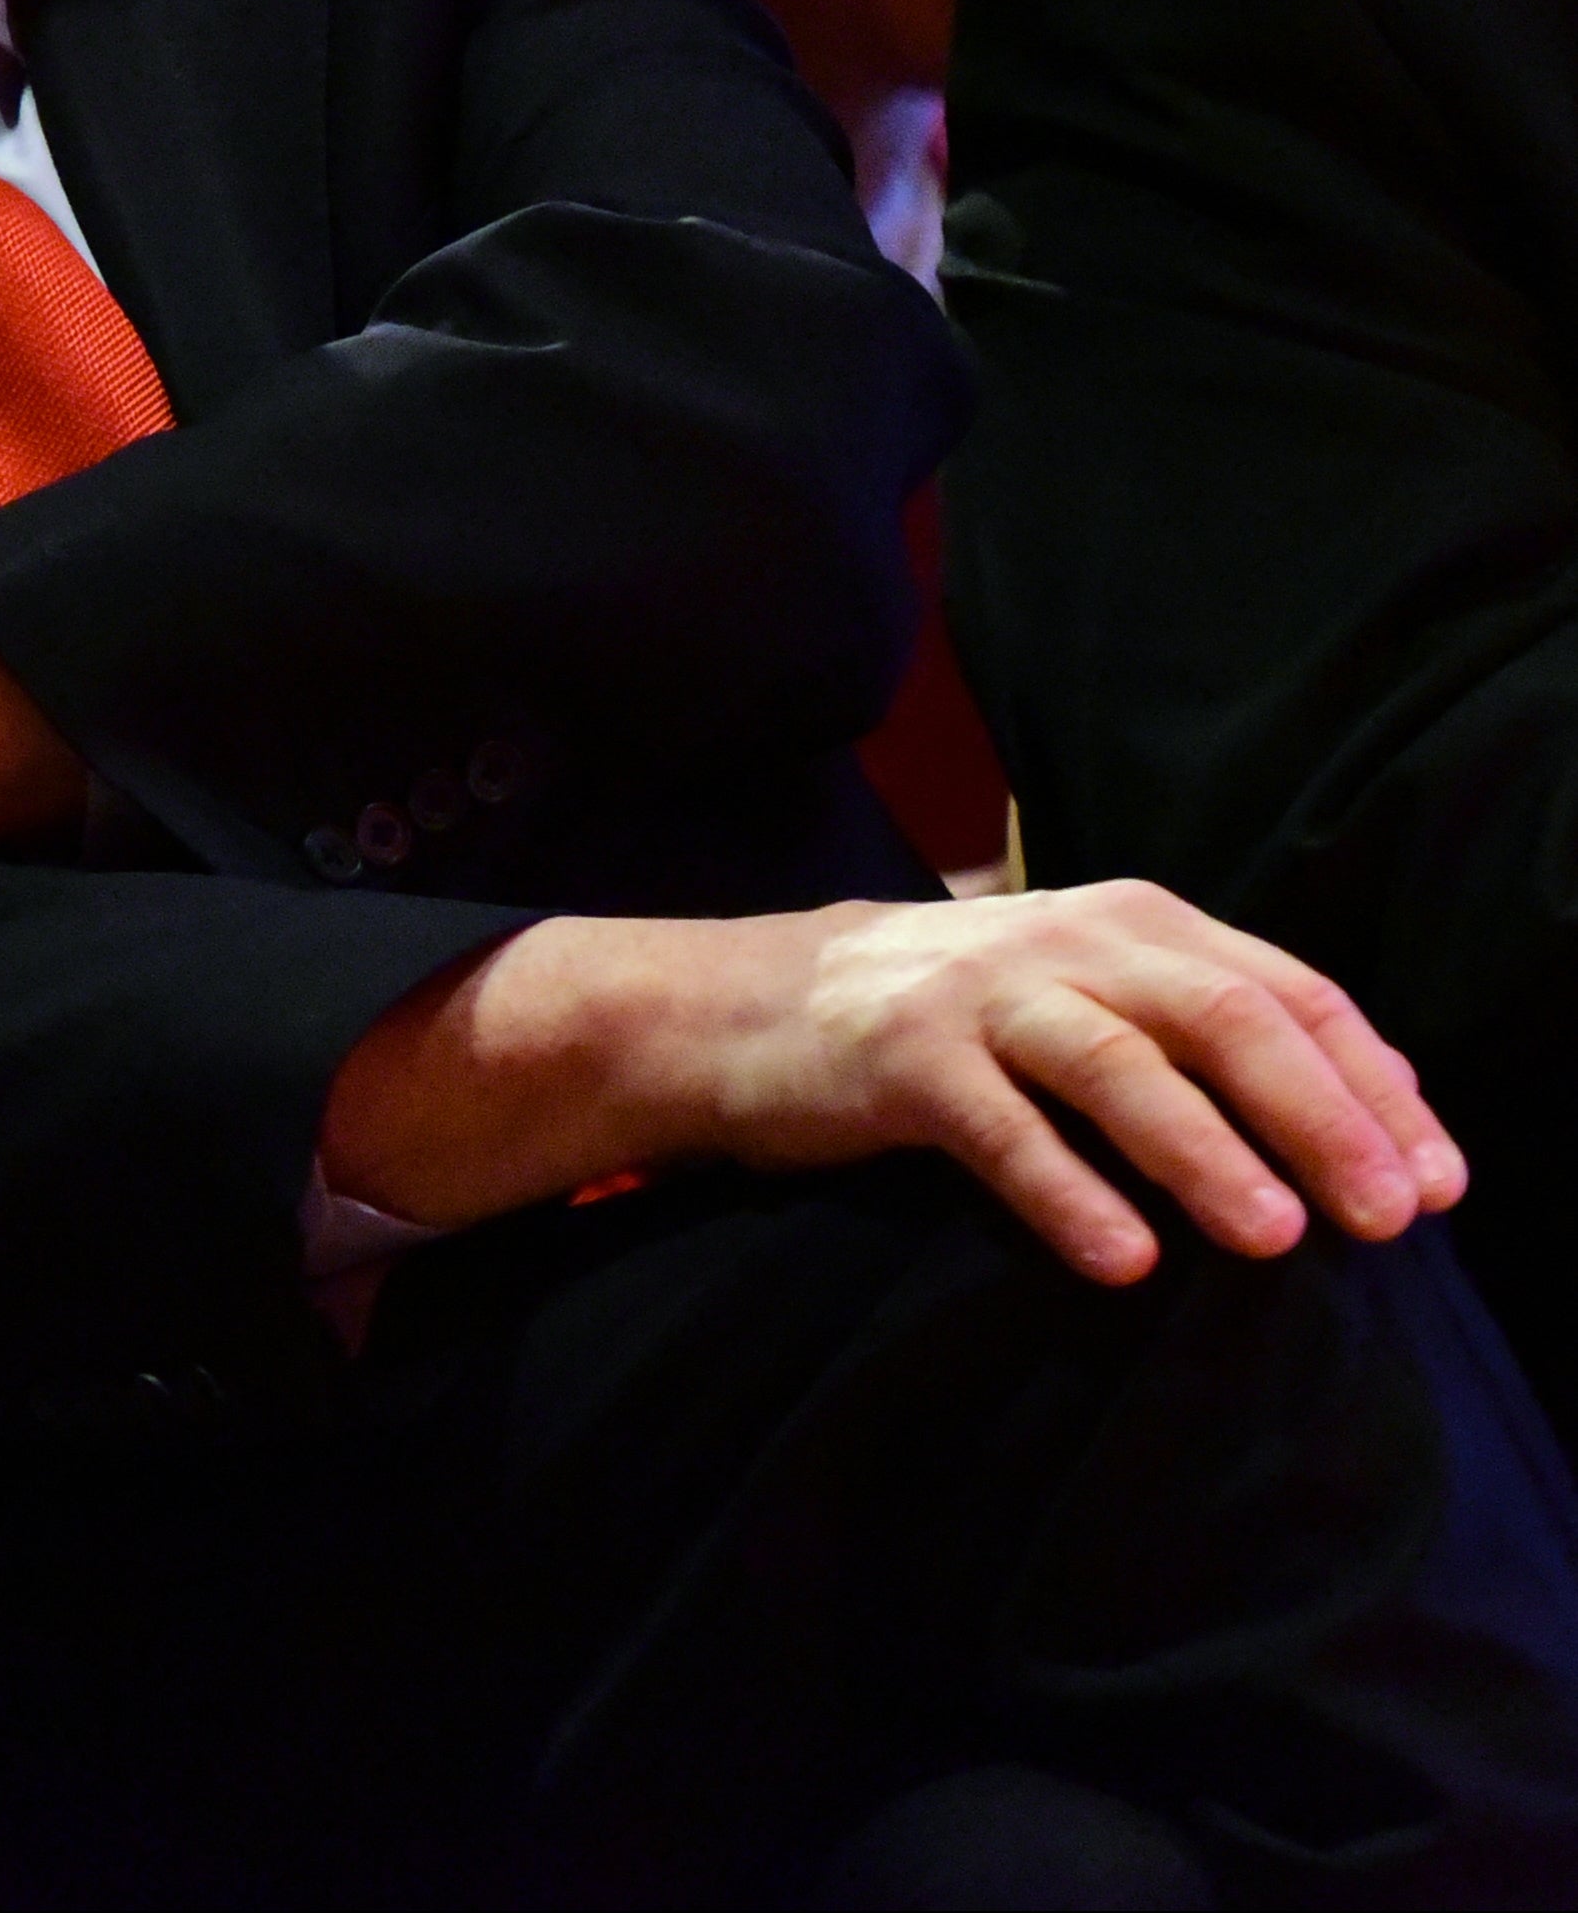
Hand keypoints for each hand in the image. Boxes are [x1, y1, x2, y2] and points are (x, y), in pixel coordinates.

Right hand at [326, 882, 1464, 1283]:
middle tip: (1387, 1219)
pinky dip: (1065, 1191)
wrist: (743, 1004)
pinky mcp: (895, 1054)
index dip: (1375, 1085)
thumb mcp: (1083, 995)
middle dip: (1320, 1119)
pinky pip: (995, 1125)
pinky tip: (1121, 1261)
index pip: (1291, 991)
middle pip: (1223, 1017)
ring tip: (1275, 1239)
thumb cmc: (948, 1022)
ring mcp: (975, 989)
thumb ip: (1201, 1029)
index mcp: (1134, 921)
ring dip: (1205, 1151)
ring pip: (1116, 1062)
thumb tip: (1375, 1110)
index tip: (1439, 1185)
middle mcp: (1064, 936)